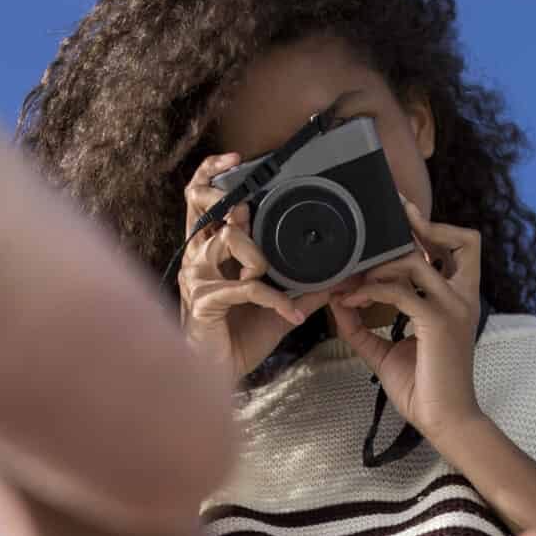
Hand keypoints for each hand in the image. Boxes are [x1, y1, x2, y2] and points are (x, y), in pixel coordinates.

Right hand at [178, 152, 326, 379]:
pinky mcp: (204, 300)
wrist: (220, 374)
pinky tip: (290, 316)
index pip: (199, 198)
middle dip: (224, 193)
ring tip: (267, 276)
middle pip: (198, 202)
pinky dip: (275, 301)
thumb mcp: (276, 307)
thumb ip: (303, 289)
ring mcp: (196, 277)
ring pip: (228, 238)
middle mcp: (197, 257)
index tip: (234, 160)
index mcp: (208, 250)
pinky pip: (246, 286)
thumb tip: (339, 279)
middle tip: (246, 207)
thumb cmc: (238, 337)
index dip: (212, 174)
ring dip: (258, 254)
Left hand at [330, 201, 482, 447]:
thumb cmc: (422, 387)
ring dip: (377, 266)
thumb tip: (338, 301)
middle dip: (419, 225)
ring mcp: (453, 308)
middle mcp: (463, 298)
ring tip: (351, 280)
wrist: (443, 421)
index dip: (437, 229)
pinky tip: (351, 301)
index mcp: (459, 300)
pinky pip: (399, 291)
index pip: (462, 248)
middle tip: (380, 225)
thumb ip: (363, 326)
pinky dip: (370, 291)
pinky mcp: (438, 322)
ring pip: (416, 262)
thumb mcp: (386, 351)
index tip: (404, 218)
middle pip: (458, 240)